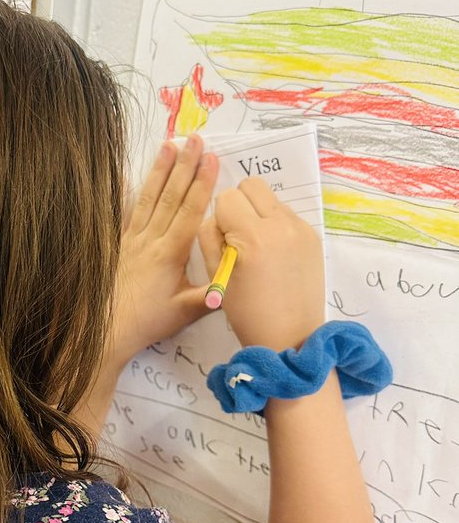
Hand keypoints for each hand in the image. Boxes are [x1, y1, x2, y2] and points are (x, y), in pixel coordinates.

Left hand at [108, 136, 217, 368]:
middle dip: (184, 165)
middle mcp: (150, 240)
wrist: (105, 331)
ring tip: (168, 144)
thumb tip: (236, 280)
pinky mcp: (116, 245)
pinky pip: (120, 213)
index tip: (211, 158)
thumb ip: (212, 296)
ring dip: (159, 170)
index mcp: (170, 253)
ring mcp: (130, 240)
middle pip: (170, 196)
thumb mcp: (185, 313)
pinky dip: (122, 192)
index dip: (202, 183)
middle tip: (194, 138)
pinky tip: (121, 174)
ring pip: (147, 198)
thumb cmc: (147, 322)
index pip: (190, 210)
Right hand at [198, 178, 324, 351]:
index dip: (219, 217)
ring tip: (257, 246)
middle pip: (251, 185)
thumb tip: (218, 217)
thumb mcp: (216, 275)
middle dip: (238, 205)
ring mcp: (301, 229)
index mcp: (254, 236)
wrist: (289, 336)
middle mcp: (282, 225)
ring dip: (258, 213)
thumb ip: (210, 237)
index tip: (224, 241)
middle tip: (238, 235)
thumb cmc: (247, 311)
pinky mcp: (312, 236)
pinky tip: (274, 253)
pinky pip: (286, 214)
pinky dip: (274, 225)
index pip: (227, 197)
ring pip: (270, 198)